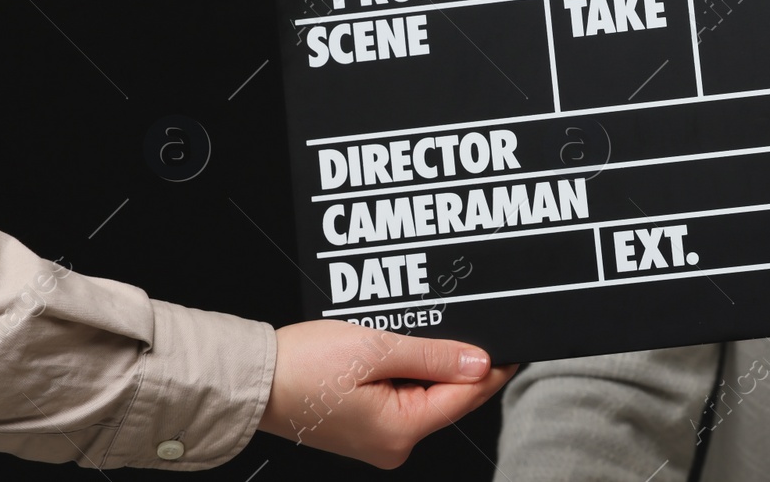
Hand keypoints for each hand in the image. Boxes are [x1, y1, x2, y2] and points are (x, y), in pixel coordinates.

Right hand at [256, 320, 516, 468]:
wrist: (254, 377)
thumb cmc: (302, 366)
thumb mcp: (378, 349)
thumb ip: (435, 356)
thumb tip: (480, 363)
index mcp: (399, 432)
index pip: (465, 398)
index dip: (493, 368)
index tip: (515, 346)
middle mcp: (392, 443)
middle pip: (449, 397)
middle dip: (464, 362)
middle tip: (476, 325)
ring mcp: (379, 437)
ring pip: (427, 394)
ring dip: (434, 362)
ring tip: (430, 329)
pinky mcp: (366, 424)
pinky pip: (404, 395)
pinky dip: (411, 370)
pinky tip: (406, 346)